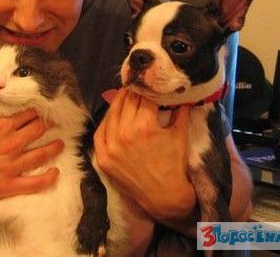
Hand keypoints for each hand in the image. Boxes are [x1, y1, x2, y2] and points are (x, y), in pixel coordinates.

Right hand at [0, 109, 63, 203]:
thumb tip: (5, 122)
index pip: (26, 116)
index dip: (36, 113)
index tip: (42, 112)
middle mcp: (8, 144)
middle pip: (37, 130)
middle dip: (47, 126)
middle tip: (54, 125)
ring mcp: (10, 166)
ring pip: (41, 153)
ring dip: (54, 147)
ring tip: (60, 144)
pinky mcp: (8, 186)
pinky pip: (35, 183)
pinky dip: (48, 178)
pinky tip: (55, 173)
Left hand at [93, 88, 195, 221]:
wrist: (163, 197)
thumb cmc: (174, 165)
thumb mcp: (179, 135)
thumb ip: (180, 112)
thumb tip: (180, 94)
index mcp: (145, 126)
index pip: (143, 97)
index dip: (147, 88)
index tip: (148, 83)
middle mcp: (125, 133)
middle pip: (126, 102)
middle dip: (133, 93)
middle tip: (136, 86)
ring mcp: (111, 146)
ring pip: (111, 114)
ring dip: (118, 103)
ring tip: (123, 96)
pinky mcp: (103, 158)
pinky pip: (99, 133)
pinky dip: (105, 122)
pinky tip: (112, 116)